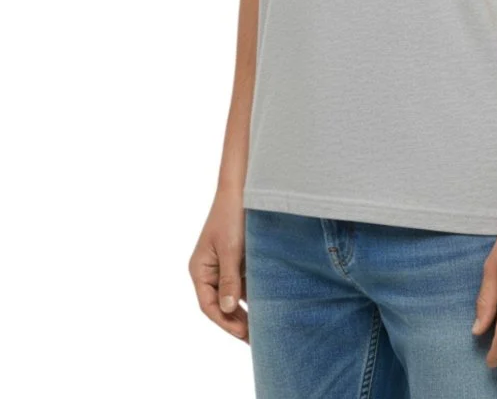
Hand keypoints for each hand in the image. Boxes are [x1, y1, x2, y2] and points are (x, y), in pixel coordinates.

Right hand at [188, 188, 248, 342]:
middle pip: (221, 304)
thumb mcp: (230, 250)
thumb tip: (228, 309)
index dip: (225, 322)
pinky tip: (265, 305)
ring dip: (245, 310)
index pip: (209, 305)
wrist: (243, 188)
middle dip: (237, 321)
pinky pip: (242, 283)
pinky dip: (252, 294)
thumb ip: (229, 280)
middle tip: (256, 339)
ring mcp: (223, 266)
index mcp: (199, 269)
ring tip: (262, 328)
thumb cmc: (231, 216)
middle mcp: (209, 270)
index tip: (243, 334)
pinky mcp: (237, 260)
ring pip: (233, 295)